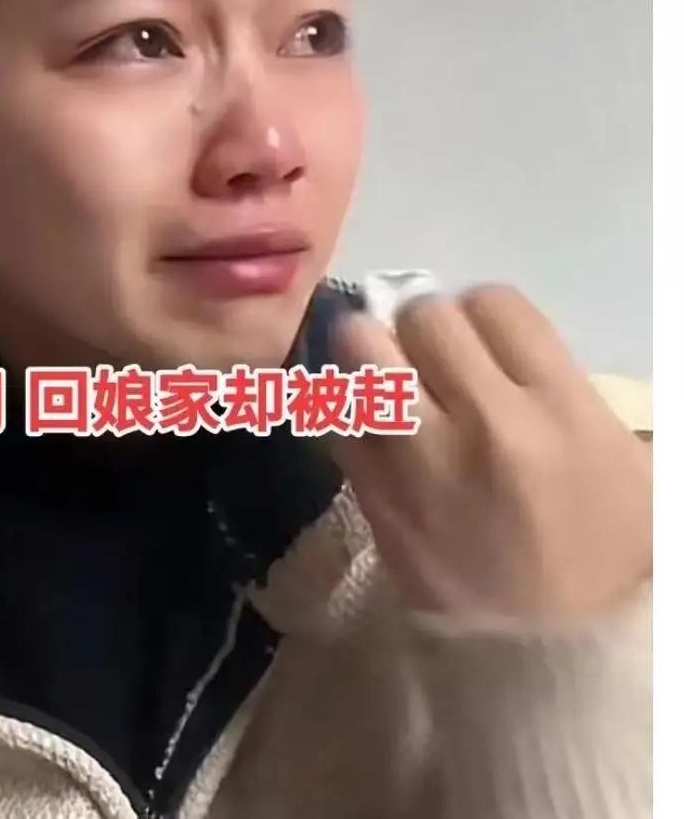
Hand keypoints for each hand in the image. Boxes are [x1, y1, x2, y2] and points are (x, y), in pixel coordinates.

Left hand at [328, 285, 651, 621]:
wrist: (550, 652)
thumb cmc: (599, 549)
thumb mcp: (618, 455)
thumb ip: (555, 382)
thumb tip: (488, 337)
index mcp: (560, 408)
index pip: (494, 304)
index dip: (482, 312)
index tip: (480, 337)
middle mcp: (486, 423)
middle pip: (423, 319)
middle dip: (422, 326)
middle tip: (428, 353)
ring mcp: (420, 460)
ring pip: (361, 354)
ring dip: (368, 352)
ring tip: (381, 371)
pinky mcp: (373, 496)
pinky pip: (336, 419)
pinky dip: (346, 409)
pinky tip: (367, 423)